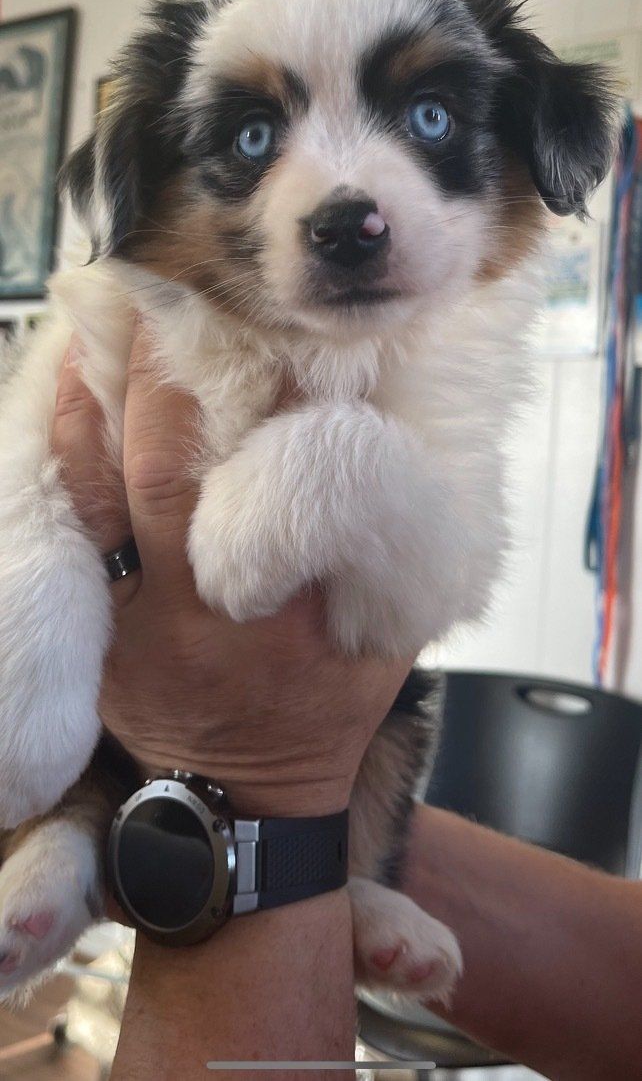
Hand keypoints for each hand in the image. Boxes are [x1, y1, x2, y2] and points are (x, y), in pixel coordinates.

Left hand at [52, 323, 412, 816]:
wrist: (242, 802)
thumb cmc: (323, 708)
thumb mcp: (382, 641)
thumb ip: (380, 549)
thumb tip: (380, 437)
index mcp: (279, 610)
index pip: (275, 486)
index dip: (272, 403)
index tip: (278, 333)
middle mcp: (193, 609)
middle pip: (164, 472)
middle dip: (165, 377)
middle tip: (168, 290)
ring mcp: (127, 616)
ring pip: (97, 489)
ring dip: (98, 396)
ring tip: (105, 312)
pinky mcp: (91, 620)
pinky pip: (68, 520)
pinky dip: (65, 445)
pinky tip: (69, 384)